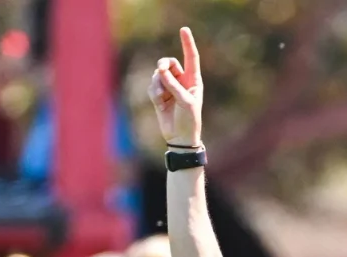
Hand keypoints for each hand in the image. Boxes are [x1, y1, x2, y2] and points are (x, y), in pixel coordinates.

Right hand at [148, 27, 203, 146]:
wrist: (180, 137)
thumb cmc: (189, 120)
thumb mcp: (185, 101)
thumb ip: (173, 85)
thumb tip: (160, 70)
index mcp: (194, 80)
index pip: (191, 57)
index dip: (187, 43)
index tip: (184, 29)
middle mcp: (182, 81)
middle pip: (169, 62)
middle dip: (163, 64)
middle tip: (161, 69)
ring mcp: (169, 87)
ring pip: (158, 74)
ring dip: (158, 83)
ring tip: (163, 97)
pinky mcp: (159, 94)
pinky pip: (152, 85)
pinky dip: (154, 92)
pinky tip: (159, 103)